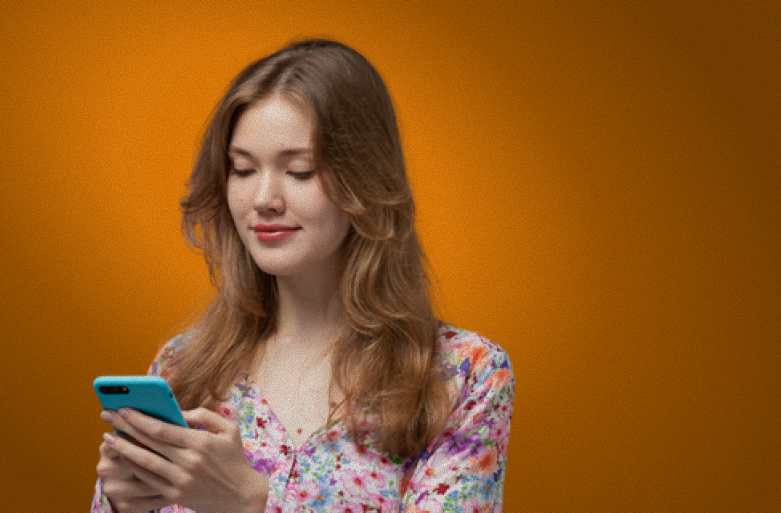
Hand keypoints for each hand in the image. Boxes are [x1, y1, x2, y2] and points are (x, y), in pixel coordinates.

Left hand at [98, 407, 267, 512]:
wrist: (241, 496)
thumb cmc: (234, 459)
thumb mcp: (229, 429)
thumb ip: (204, 415)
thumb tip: (179, 411)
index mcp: (201, 443)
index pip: (162, 429)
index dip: (140, 419)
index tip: (124, 409)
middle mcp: (189, 462)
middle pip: (149, 444)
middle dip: (125, 428)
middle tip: (107, 416)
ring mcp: (181, 481)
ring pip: (145, 463)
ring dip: (124, 450)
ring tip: (108, 439)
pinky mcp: (176, 495)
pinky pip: (149, 481)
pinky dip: (134, 469)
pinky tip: (123, 459)